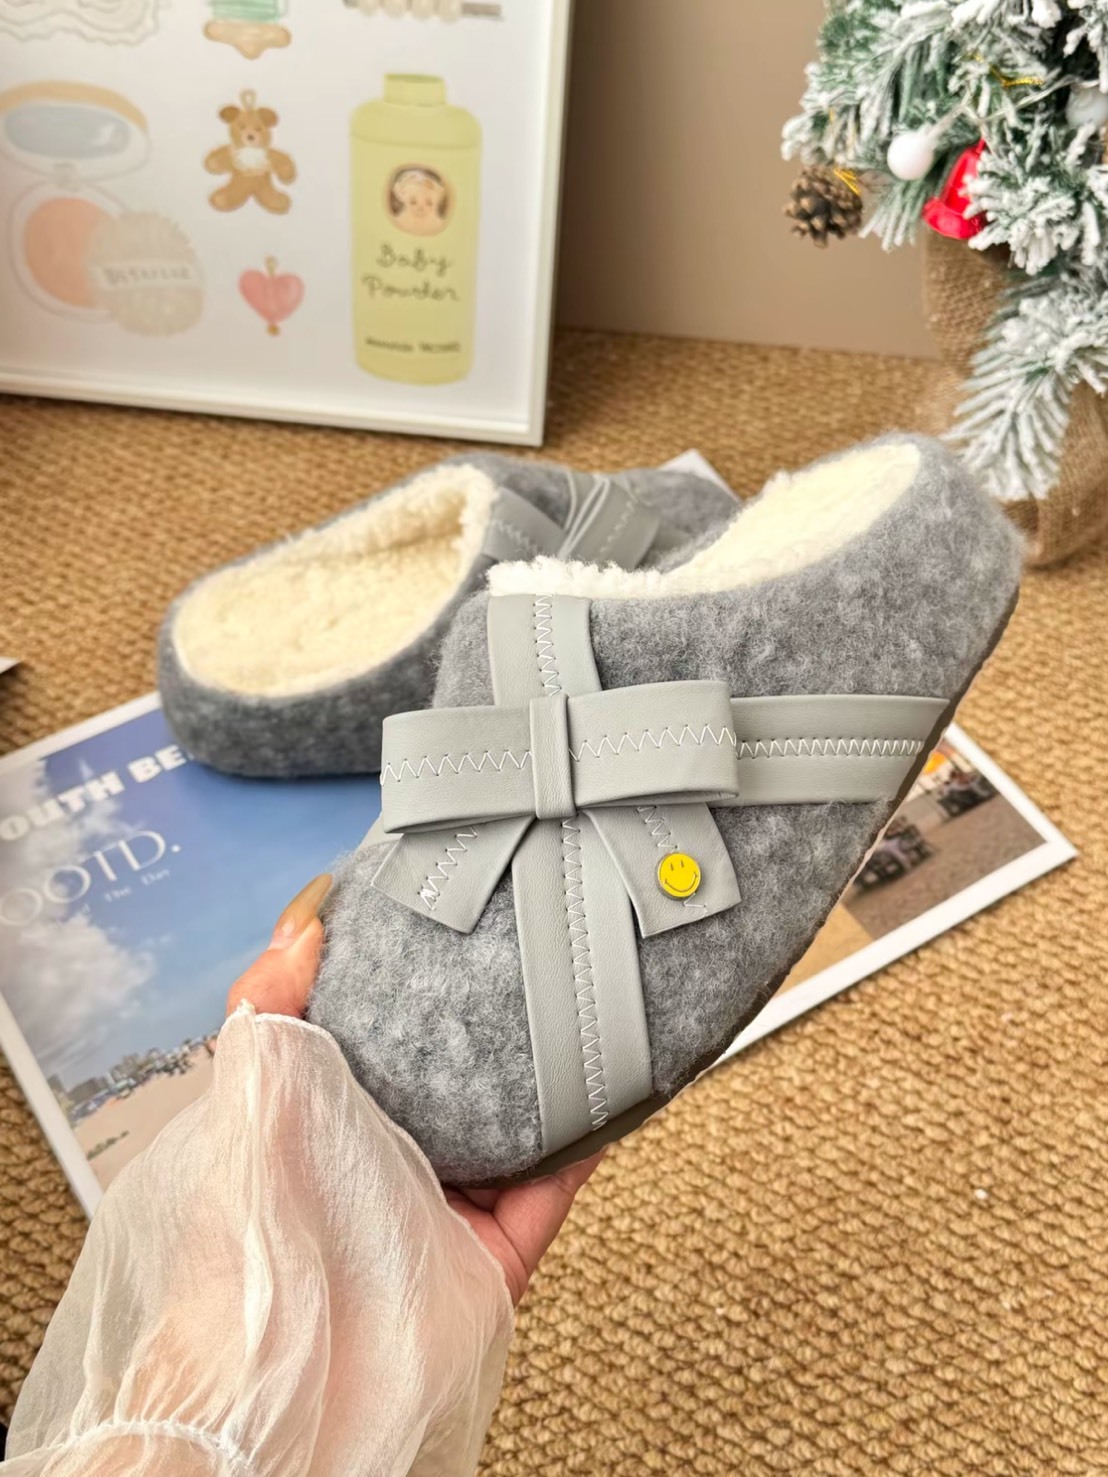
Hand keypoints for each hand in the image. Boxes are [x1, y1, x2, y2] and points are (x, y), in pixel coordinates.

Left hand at [226, 875, 603, 1304]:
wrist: (293, 1377)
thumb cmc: (253, 1241)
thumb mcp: (250, 1096)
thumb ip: (268, 1009)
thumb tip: (304, 922)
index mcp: (332, 1116)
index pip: (383, 1032)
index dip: (415, 981)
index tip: (452, 923)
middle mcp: (395, 1155)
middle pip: (462, 1073)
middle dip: (498, 1020)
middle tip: (537, 951)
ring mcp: (452, 1202)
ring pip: (520, 1120)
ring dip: (556, 1070)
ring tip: (591, 1000)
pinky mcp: (502, 1248)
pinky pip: (558, 1181)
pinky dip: (590, 1134)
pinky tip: (616, 1081)